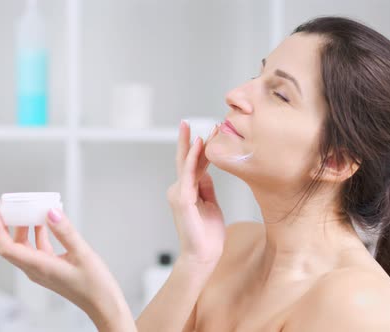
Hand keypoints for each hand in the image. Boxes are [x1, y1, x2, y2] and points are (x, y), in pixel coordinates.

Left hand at [0, 207, 134, 331]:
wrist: (103, 305)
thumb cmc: (95, 285)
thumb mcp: (82, 253)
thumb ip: (65, 232)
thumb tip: (50, 212)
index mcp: (39, 266)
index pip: (7, 247)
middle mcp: (36, 270)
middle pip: (12, 246)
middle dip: (8, 225)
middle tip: (11, 206)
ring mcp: (42, 271)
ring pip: (23, 248)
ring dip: (24, 229)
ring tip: (30, 210)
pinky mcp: (50, 270)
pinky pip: (36, 250)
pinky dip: (37, 235)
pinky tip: (46, 224)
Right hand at [167, 120, 224, 267]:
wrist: (202, 256)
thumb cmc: (207, 235)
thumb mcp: (211, 204)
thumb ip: (206, 187)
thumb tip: (206, 172)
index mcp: (187, 191)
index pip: (193, 165)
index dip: (200, 149)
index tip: (208, 133)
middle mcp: (179, 190)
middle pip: (184, 160)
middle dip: (187, 141)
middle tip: (186, 122)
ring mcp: (178, 194)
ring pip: (186, 164)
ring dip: (194, 146)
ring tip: (199, 130)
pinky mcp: (182, 199)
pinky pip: (188, 174)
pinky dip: (192, 159)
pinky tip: (197, 146)